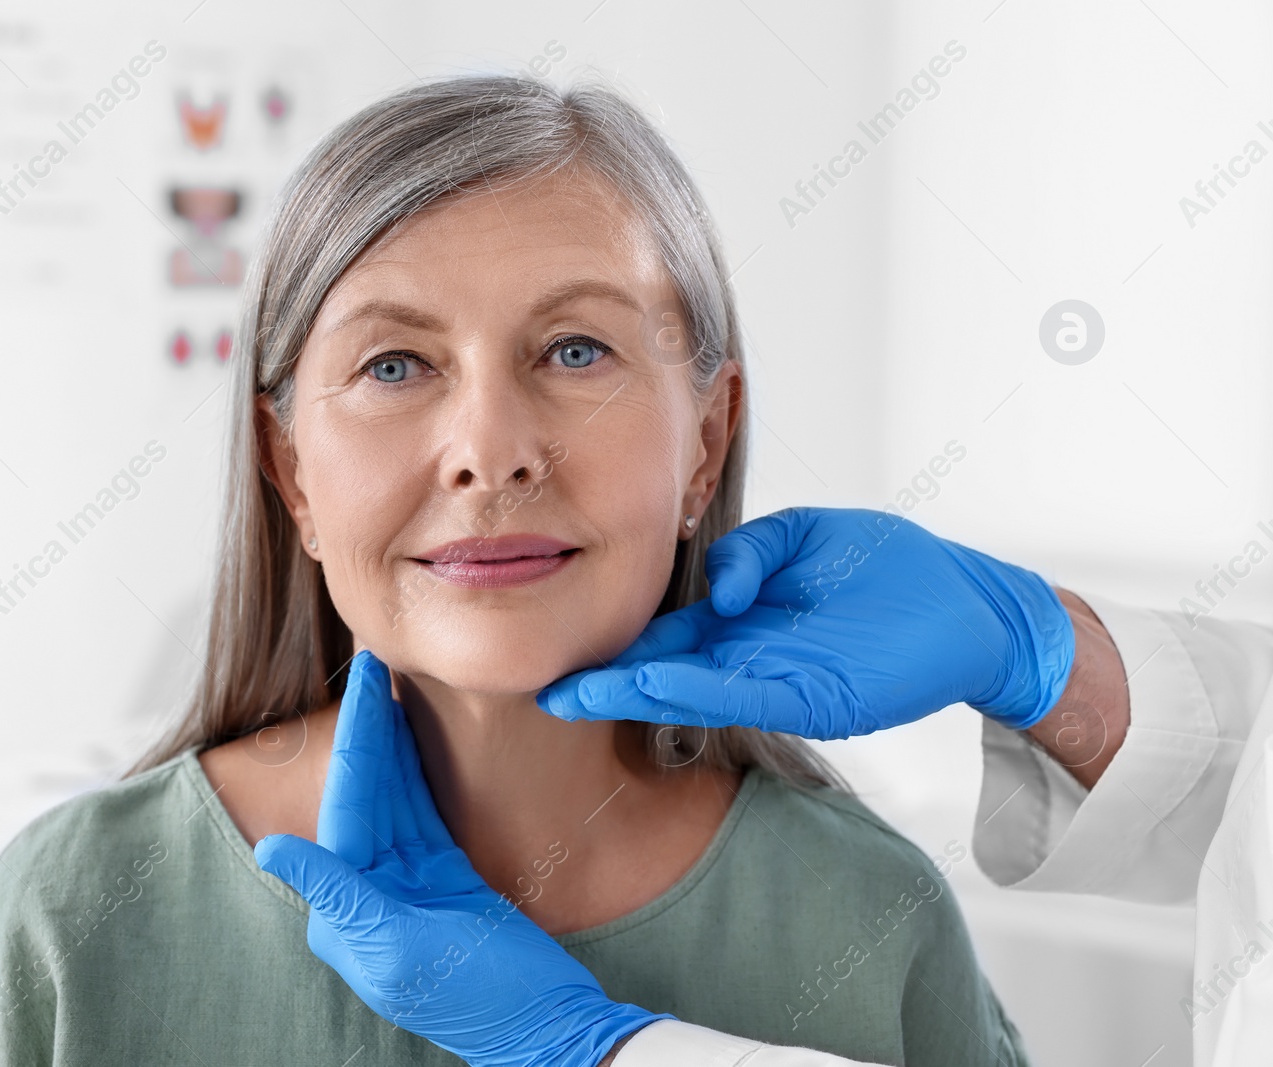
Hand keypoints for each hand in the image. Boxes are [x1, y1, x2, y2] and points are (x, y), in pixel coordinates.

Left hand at [254, 648, 672, 1066]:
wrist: (550, 1027)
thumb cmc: (480, 1000)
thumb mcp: (401, 950)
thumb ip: (339, 894)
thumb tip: (270, 849)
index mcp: (349, 910)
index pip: (345, 806)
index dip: (355, 740)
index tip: (362, 681)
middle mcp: (370, 891)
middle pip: (364, 793)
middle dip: (366, 728)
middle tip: (371, 660)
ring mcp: (408, 882)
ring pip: (391, 795)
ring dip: (388, 741)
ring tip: (387, 681)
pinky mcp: (444, 876)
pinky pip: (420, 811)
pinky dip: (416, 771)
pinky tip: (412, 732)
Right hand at [535, 507, 1074, 738]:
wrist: (970, 606)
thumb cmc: (888, 569)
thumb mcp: (804, 538)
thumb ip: (750, 552)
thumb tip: (718, 586)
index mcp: (741, 623)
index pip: (666, 636)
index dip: (616, 643)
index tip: (563, 646)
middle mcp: (750, 659)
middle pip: (666, 673)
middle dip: (607, 683)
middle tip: (546, 689)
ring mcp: (779, 683)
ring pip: (692, 692)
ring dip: (636, 694)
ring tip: (579, 692)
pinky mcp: (815, 697)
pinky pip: (744, 695)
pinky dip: (695, 691)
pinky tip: (652, 682)